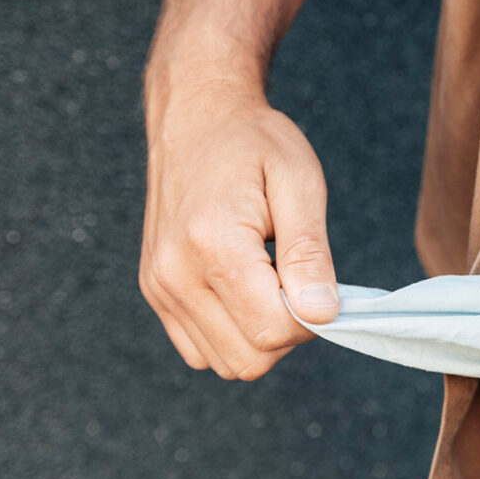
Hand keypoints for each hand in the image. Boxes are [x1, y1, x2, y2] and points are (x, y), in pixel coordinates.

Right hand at [139, 83, 338, 379]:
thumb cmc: (253, 143)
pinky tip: (247, 291)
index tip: (321, 284)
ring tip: (271, 282)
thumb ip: (310, 253)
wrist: (196, 115)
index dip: (312, 319)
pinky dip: (233, 336)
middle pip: (250, 359)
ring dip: (261, 338)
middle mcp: (175, 274)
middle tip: (299, 282)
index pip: (273, 330)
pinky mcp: (156, 292)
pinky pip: (201, 350)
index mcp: (212, 244)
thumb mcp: (299, 183)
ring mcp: (160, 287)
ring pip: (226, 363)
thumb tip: (324, 314)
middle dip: (288, 334)